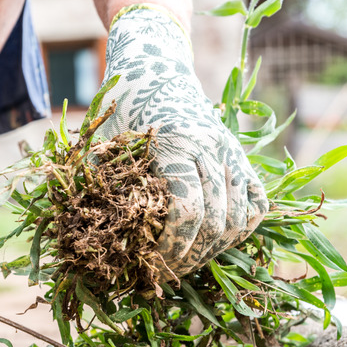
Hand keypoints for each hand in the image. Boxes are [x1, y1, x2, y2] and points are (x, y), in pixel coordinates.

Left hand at [95, 5, 267, 278]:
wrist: (156, 71)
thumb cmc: (123, 111)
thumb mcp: (106, 143)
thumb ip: (102, 183)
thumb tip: (89, 236)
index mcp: (175, 144)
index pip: (187, 211)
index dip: (172, 248)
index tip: (153, 267)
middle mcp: (211, 148)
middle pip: (215, 221)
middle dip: (192, 256)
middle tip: (167, 274)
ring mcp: (231, 152)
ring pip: (240, 217)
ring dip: (215, 249)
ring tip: (188, 263)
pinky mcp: (242, 156)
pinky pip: (257, 203)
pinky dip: (241, 229)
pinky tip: (215, 244)